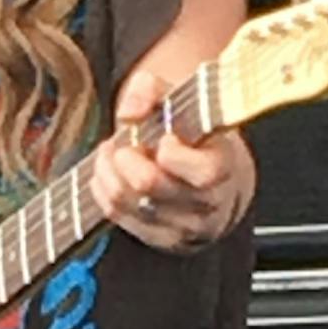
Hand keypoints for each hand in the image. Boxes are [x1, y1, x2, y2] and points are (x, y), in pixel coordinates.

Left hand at [90, 66, 253, 251]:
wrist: (214, 174)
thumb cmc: (196, 134)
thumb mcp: (181, 99)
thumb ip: (152, 90)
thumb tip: (129, 112)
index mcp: (224, 166)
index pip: (202, 172)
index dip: (172, 153)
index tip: (164, 138)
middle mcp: (208, 202)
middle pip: (151, 186)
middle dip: (126, 159)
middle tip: (123, 145)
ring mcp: (185, 226)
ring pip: (128, 203)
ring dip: (108, 172)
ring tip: (111, 153)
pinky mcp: (161, 238)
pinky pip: (118, 217)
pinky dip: (104, 190)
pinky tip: (108, 173)